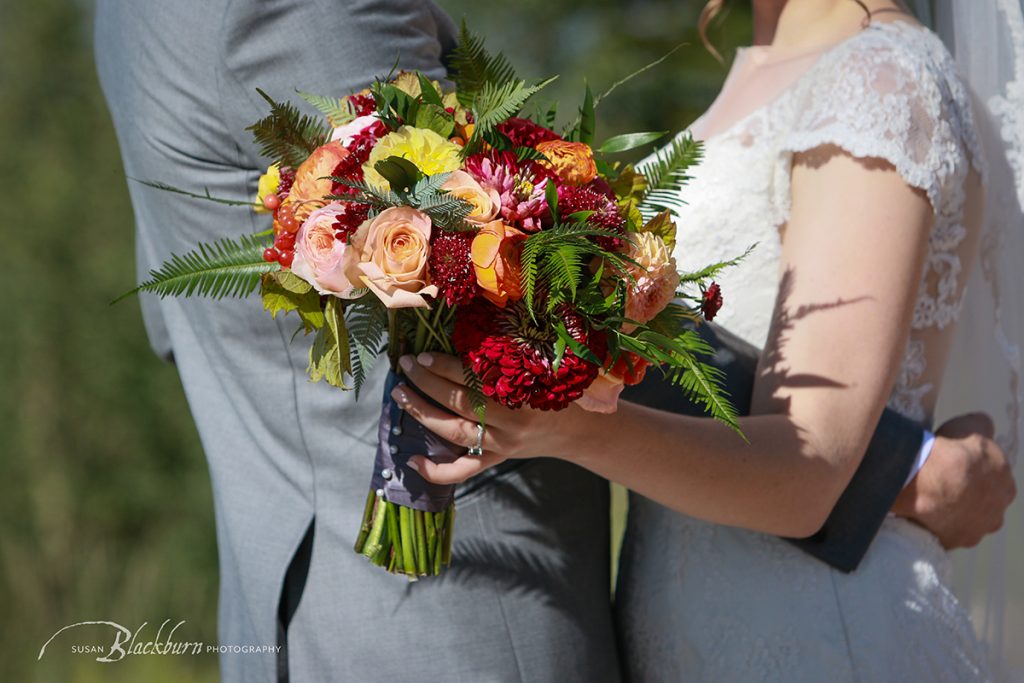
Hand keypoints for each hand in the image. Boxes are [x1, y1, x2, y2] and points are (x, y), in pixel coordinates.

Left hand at [393, 353, 591, 483]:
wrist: (578, 431)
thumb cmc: (557, 391)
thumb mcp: (541, 370)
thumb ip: (508, 359)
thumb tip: (463, 336)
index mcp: (524, 393)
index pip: (476, 378)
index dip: (446, 366)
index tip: (423, 353)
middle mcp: (511, 422)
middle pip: (460, 403)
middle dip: (427, 382)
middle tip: (406, 365)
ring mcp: (501, 445)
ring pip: (454, 433)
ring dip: (422, 413)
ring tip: (399, 394)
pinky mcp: (496, 460)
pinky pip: (463, 471)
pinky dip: (436, 471)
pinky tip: (410, 460)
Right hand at [892, 412, 1016, 548]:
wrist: (930, 480)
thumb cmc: (952, 452)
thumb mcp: (970, 425)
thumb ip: (981, 427)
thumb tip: (984, 425)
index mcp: (1006, 486)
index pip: (992, 481)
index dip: (974, 473)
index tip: (956, 467)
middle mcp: (997, 514)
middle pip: (981, 505)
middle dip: (967, 497)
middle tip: (943, 484)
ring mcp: (975, 531)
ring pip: (963, 522)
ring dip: (952, 513)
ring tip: (928, 500)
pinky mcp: (952, 542)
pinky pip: (943, 533)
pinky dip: (935, 525)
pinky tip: (921, 513)